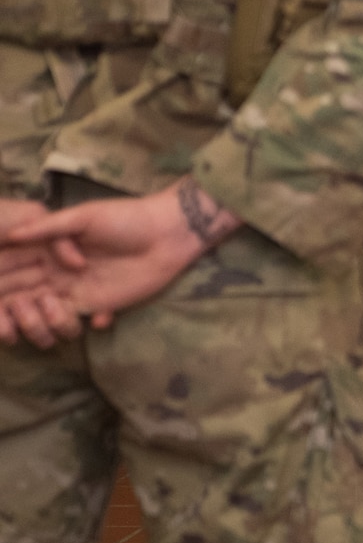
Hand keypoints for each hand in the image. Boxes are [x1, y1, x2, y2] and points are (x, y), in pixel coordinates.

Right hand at [0, 179, 242, 347]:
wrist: (167, 233)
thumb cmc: (125, 217)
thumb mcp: (84, 216)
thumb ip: (49, 228)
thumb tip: (11, 234)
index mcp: (46, 250)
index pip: (12, 271)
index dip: (1, 285)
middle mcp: (54, 274)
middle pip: (21, 298)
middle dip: (16, 310)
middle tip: (19, 311)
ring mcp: (74, 291)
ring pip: (45, 316)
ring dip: (44, 321)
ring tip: (57, 308)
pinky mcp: (97, 305)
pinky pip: (76, 322)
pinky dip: (78, 326)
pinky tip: (97, 318)